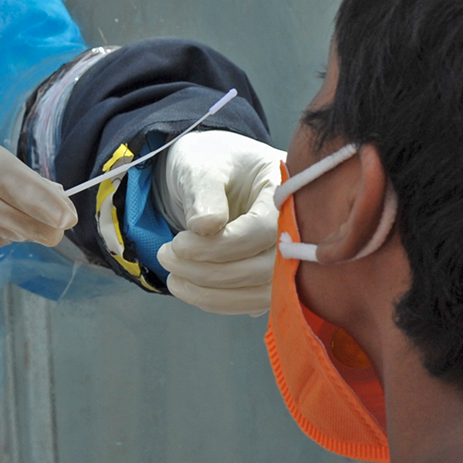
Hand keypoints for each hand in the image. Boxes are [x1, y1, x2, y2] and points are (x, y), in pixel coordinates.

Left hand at [154, 129, 283, 314]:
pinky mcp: (271, 277)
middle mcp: (296, 226)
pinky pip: (252, 300)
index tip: (180, 242)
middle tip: (166, 256)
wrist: (208, 173)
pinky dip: (218, 301)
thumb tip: (205, 228)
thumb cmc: (209, 162)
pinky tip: (187, 286)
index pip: (265, 229)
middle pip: (267, 267)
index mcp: (285, 188)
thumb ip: (204, 192)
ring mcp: (286, 255)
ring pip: (262, 293)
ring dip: (212, 294)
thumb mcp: (201, 165)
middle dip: (211, 271)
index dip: (223, 245)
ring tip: (172, 276)